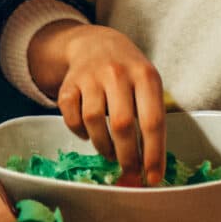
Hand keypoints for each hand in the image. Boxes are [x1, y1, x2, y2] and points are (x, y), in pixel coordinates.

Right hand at [36, 22, 166, 184]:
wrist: (96, 43)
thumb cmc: (129, 72)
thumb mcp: (148, 84)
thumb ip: (151, 116)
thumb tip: (151, 164)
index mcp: (145, 76)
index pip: (152, 122)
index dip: (153, 154)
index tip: (153, 178)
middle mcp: (117, 74)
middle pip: (122, 125)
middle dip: (127, 156)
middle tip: (130, 173)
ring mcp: (89, 77)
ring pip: (93, 121)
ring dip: (103, 146)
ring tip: (110, 153)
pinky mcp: (67, 84)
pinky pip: (70, 116)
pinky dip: (79, 132)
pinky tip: (88, 134)